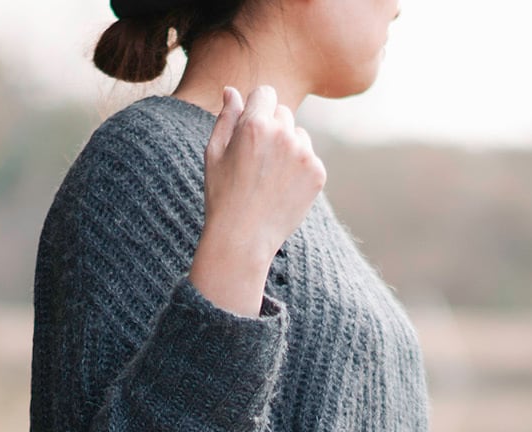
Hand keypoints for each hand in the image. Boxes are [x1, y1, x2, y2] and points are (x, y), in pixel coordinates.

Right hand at [189, 83, 324, 315]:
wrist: (243, 240)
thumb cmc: (222, 197)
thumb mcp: (214, 154)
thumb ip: (226, 118)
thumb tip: (232, 91)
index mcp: (255, 124)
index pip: (265, 93)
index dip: (257, 109)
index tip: (251, 131)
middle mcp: (283, 134)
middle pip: (284, 113)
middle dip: (273, 129)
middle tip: (258, 163)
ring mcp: (303, 154)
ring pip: (299, 135)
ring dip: (289, 148)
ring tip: (270, 179)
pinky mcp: (317, 174)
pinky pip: (310, 158)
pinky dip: (299, 170)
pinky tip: (282, 190)